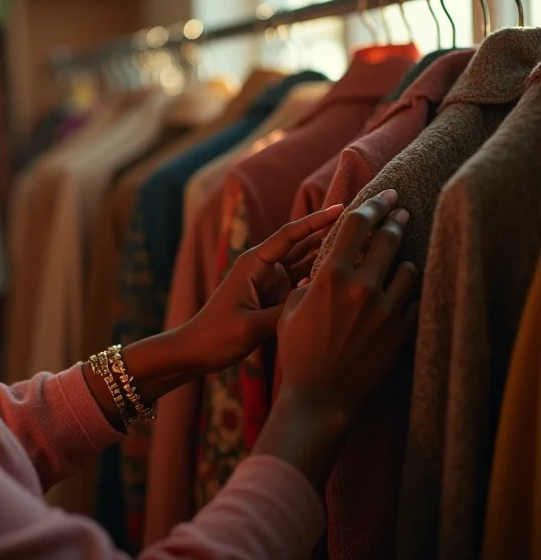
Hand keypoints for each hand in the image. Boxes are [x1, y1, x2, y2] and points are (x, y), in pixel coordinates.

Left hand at [179, 203, 343, 373]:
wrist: (197, 350)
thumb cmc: (217, 335)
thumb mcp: (251, 326)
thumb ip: (285, 313)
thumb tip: (319, 302)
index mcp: (254, 264)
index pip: (290, 236)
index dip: (316, 221)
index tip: (341, 208)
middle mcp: (265, 267)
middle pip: (302, 243)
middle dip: (329, 230)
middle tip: (360, 219)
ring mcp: (272, 281)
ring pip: (307, 260)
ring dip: (330, 250)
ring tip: (361, 238)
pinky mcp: (277, 295)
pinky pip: (304, 280)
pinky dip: (323, 275)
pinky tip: (346, 271)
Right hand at [277, 189, 419, 424]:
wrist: (318, 397)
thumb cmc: (296, 351)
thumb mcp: (290, 310)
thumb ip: (308, 283)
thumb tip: (322, 270)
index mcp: (330, 276)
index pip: (357, 224)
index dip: (372, 204)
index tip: (383, 195)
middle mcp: (361, 288)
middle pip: (389, 238)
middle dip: (396, 219)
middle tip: (401, 211)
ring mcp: (384, 311)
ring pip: (408, 269)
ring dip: (404, 258)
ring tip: (401, 256)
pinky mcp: (399, 334)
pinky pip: (413, 301)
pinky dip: (408, 293)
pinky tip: (402, 291)